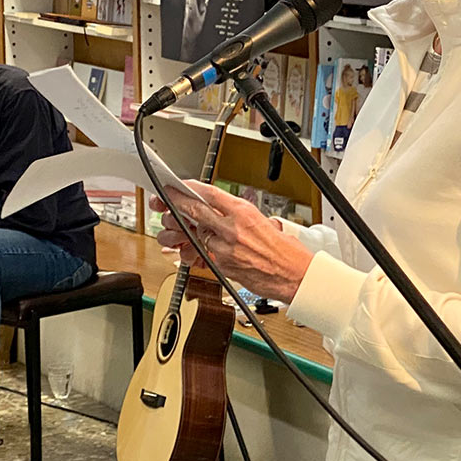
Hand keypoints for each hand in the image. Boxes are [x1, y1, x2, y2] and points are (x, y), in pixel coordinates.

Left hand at [149, 182, 312, 303]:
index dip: (190, 188)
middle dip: (176, 204)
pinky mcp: (222, 266)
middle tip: (166, 200)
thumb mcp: (266, 222)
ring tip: (194, 232)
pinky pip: (204, 254)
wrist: (294, 275)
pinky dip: (201, 251)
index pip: (209, 194)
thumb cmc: (286, 251)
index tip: (180, 185)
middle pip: (194, 210)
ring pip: (196, 234)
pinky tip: (206, 250)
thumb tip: (225, 212)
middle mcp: (232, 228)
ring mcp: (224, 248)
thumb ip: (241, 216)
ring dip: (190, 232)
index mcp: (244, 212)